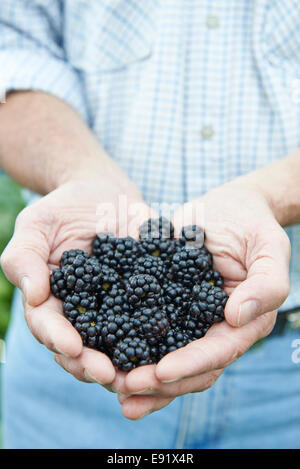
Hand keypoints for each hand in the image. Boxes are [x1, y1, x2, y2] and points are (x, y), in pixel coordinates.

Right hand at [0, 167, 152, 389]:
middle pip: (83, 347)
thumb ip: (26, 257)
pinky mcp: (145, 297)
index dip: (59, 340)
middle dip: (93, 364)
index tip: (73, 347)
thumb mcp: (38, 224)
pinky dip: (159, 335)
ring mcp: (115, 307)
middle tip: (109, 374)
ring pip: (118, 343)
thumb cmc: (64, 206)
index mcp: (54, 300)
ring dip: (127, 363)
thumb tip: (35, 295)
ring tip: (140, 376)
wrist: (105, 192)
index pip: (49, 326)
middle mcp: (84, 312)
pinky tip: (171, 346)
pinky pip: (151, 318)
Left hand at [115, 181, 289, 418]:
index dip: (190, 364)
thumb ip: (267, 283)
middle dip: (159, 382)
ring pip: (168, 357)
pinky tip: (106, 353)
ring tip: (112, 385)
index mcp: (244, 322)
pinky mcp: (167, 304)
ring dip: (142, 377)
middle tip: (125, 387)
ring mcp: (189, 319)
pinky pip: (148, 330)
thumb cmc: (253, 223)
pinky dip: (130, 345)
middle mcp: (216, 328)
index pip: (219, 351)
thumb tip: (237, 317)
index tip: (161, 372)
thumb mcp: (269, 247)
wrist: (227, 207)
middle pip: (191, 367)